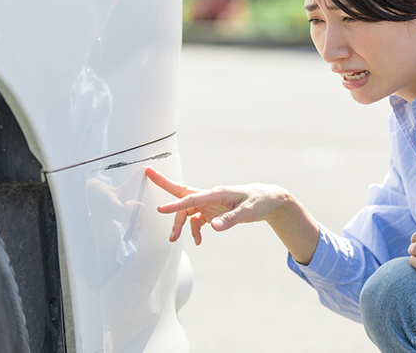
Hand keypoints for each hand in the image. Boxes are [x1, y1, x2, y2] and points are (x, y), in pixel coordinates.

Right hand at [145, 166, 289, 244]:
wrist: (268, 200)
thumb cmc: (258, 201)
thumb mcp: (247, 212)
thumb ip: (229, 220)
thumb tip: (213, 228)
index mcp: (216, 193)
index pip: (191, 198)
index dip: (175, 205)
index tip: (161, 210)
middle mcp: (210, 196)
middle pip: (182, 193)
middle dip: (165, 187)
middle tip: (147, 175)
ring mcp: (209, 204)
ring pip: (187, 212)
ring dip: (179, 225)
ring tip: (174, 239)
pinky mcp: (212, 211)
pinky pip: (196, 220)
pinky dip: (194, 230)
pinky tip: (199, 241)